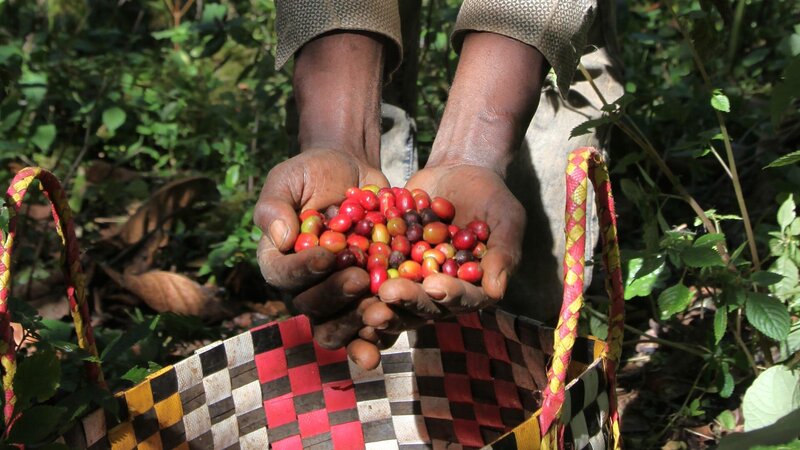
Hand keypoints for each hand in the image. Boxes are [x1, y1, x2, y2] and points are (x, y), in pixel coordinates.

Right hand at [254, 148, 388, 347]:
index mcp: (279, 260)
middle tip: (359, 278)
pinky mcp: (363, 300)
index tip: (327, 255)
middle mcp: (303, 286)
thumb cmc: (315, 173)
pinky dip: (382, 329)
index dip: (302, 270)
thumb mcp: (290, 177)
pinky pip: (369, 327)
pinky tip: (397, 318)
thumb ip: (276, 204)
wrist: (354, 174)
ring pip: (337, 327)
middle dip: (334, 296)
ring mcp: (334, 298)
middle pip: (310, 307)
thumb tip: (279, 236)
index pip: (281, 275)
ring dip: (357, 321)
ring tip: (380, 303)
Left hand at [354, 32, 541, 341]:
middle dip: (406, 300)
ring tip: (362, 292)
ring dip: (377, 297)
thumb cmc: (492, 195)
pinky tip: (343, 261)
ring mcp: (410, 279)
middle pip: (423, 304)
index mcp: (470, 289)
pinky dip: (359, 266)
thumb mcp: (506, 219)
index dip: (448, 295)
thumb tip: (496, 291)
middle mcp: (438, 291)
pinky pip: (372, 267)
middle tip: (388, 295)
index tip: (434, 286)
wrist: (459, 170)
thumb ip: (503, 254)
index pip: (461, 299)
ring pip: (393, 295)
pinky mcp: (388, 261)